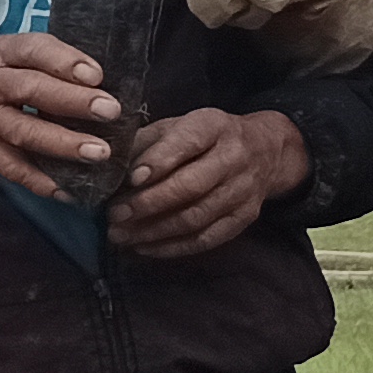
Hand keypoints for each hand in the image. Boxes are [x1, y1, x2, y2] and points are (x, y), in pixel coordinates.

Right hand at [0, 36, 119, 194]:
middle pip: (30, 91)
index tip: (96, 75)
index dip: (64, 62)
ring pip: (22, 132)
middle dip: (73, 102)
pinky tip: (69, 189)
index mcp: (1, 53)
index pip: (32, 51)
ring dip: (63, 144)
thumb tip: (104, 86)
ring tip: (99, 153)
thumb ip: (50, 64)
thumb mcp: (12, 54)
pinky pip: (10, 167)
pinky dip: (40, 180)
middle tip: (110, 111)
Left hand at [106, 107, 306, 258]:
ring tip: (121, 235)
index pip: (186, 143)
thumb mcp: (175, 126)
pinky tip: (144, 247)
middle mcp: (234, 157)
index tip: (130, 179)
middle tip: (114, 215)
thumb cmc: (204, 138)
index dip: (158, 162)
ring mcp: (243, 190)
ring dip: (154, 231)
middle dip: (148, 204)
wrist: (264, 150)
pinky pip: (207, 238)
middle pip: (191, 186)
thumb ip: (144, 144)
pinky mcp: (245, 217)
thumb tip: (108, 171)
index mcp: (213, 126)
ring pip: (196, 217)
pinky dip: (172, 247)